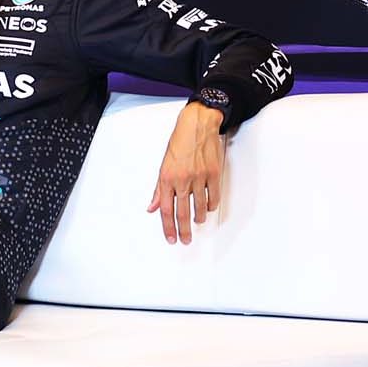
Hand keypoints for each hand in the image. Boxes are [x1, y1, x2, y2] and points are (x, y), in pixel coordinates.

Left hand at [148, 101, 226, 244]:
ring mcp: (200, 177)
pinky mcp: (214, 174)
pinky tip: (208, 208)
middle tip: (185, 241)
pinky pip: (214, 196)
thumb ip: (158, 188)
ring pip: (200, 206)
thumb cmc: (179, 142)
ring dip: (198, 218)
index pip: (165, 209)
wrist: (198, 125)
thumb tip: (152, 207)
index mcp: (167, 178)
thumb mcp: (163, 165)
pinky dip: (210, 205)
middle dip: (183, 230)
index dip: (167, 226)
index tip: (170, 238)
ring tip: (196, 223)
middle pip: (182, 212)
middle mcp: (183, 179)